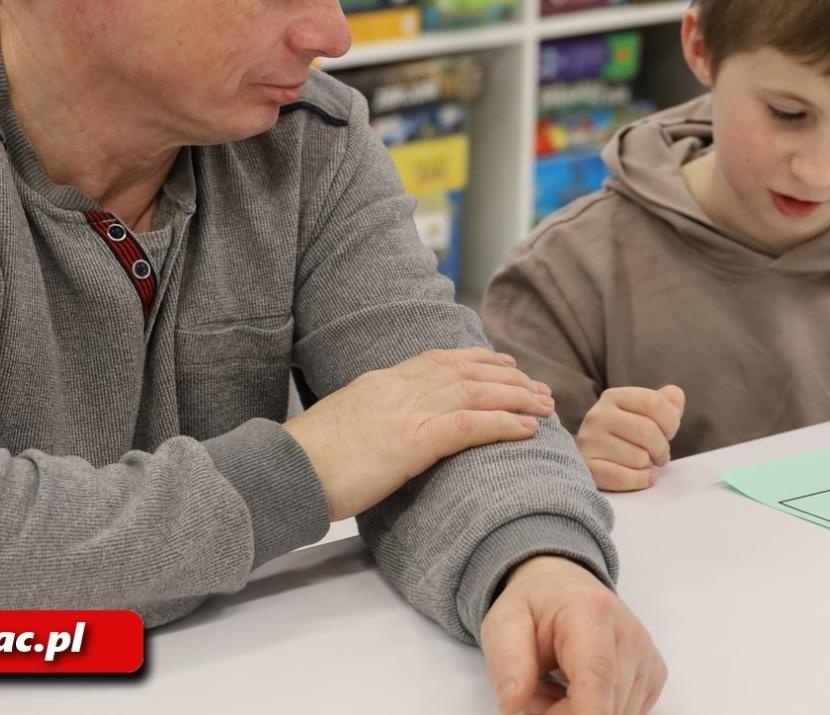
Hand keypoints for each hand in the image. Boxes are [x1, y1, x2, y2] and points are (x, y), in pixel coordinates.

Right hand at [284, 347, 553, 520]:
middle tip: (539, 386)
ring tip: (546, 406)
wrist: (284, 469)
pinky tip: (527, 429)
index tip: (503, 362)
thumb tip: (388, 431)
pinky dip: (503, 423)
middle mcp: (398, 387)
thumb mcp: (344, 426)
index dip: (477, 359)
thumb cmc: (306, 460)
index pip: (438, 360)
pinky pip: (469, 425)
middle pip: (466, 371)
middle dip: (508, 377)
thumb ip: (372, 420)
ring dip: (517, 397)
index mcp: (381, 381)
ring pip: (476, 392)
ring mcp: (406, 410)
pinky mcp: (411, 440)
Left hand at [482, 556, 665, 714]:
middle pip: (604, 706)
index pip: (597, 676)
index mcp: (591, 612)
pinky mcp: (654, 676)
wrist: (564, 587)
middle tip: (535, 691)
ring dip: (577, 714)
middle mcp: (630, 634)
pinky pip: (624, 714)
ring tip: (554, 686)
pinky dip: (596, 711)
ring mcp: (647, 657)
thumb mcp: (503, 623)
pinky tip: (577, 689)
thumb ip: (508, 662)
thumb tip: (512, 705)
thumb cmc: (534, 606)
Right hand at [575, 385, 684, 491]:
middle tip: (660, 455)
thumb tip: (675, 396)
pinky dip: (641, 481)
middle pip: (648, 430)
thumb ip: (663, 402)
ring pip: (639, 458)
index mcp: (613, 397)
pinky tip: (644, 477)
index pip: (654, 402)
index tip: (668, 433)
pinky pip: (625, 478)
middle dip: (662, 448)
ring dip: (649, 466)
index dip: (671, 421)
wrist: (587, 459)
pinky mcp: (588, 468)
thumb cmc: (622, 435)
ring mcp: (589, 442)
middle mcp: (597, 416)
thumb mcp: (639, 412)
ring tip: (641, 463)